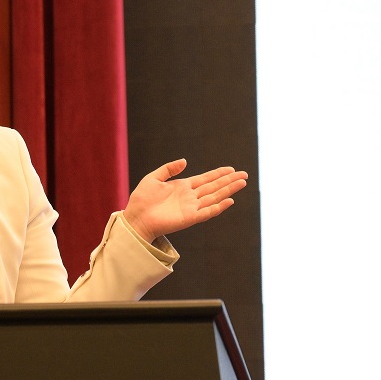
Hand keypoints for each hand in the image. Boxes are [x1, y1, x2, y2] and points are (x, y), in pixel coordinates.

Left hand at [122, 159, 247, 243]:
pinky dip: (219, 206)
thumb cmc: (141, 200)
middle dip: (229, 181)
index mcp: (182, 187)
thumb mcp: (153, 178)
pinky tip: (229, 200)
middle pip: (214, 187)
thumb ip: (169, 169)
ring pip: (214, 197)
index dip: (218, 174)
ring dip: (228, 190)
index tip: (231, 169)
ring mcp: (191, 208)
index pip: (205, 179)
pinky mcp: (189, 218)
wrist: (136, 218)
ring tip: (242, 183)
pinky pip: (208, 211)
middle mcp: (190, 197)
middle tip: (244, 174)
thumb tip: (185, 161)